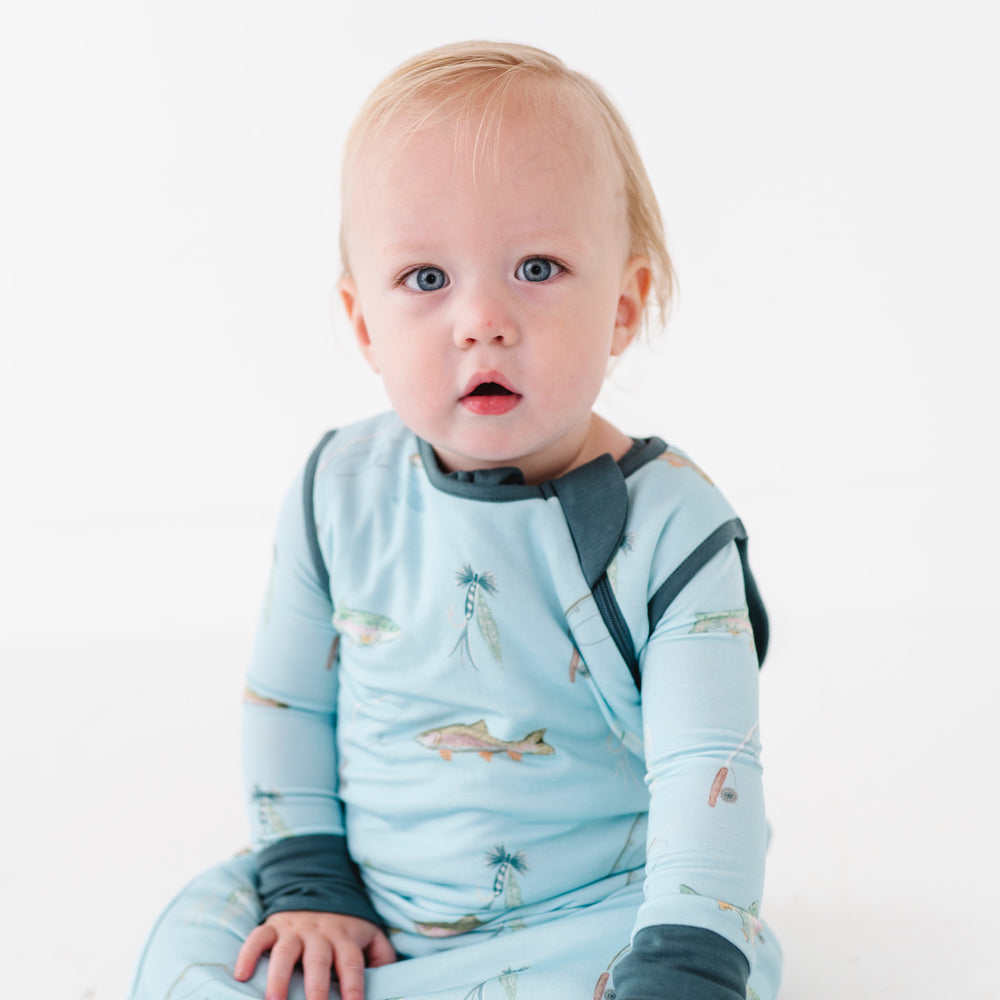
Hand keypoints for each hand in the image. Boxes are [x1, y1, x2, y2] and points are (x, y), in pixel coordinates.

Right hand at [233, 910, 395, 999]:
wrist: (320, 887)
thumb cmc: (346, 926)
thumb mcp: (369, 934)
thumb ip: (382, 955)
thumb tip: (392, 979)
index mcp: (346, 938)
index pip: (352, 965)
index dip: (354, 988)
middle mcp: (321, 933)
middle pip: (319, 961)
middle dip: (316, 989)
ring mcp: (295, 929)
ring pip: (286, 952)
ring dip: (279, 977)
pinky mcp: (274, 925)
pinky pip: (258, 936)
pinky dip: (249, 953)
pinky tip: (241, 974)